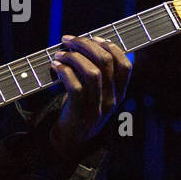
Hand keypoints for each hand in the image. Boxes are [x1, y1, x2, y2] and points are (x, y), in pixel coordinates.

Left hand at [48, 35, 132, 159]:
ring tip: (59, 53)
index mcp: (120, 93)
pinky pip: (75, 87)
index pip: (125, 65)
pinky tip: (55, 66)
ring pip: (92, 72)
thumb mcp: (96, 94)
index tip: (94, 38)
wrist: (70, 141)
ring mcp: (97, 107)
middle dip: (86, 44)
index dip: (111, 47)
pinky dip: (64, 71)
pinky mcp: (80, 113)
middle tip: (68, 40)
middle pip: (106, 62)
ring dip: (74, 57)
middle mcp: (112, 99)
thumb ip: (96, 73)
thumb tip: (82, 44)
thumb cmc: (81, 110)